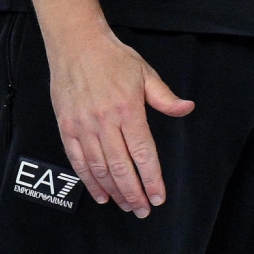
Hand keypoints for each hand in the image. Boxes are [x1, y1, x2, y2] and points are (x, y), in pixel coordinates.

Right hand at [47, 24, 194, 214]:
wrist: (76, 44)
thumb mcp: (146, 74)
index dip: (151, 179)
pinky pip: (77, 160)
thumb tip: (187, 109)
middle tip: (142, 210)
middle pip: (121, 167)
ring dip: (113, 191)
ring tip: (125, 205)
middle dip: (133, 193)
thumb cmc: (113, 58)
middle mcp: (104, 121)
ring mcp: (83, 125)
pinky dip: (88, 180)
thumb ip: (165, 98)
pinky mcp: (66, 126)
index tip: (158, 197)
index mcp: (128, 110)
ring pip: (99, 168)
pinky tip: (100, 193)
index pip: (143, 154)